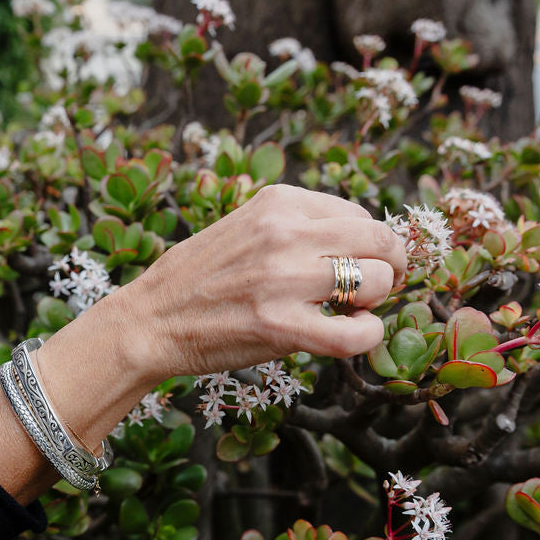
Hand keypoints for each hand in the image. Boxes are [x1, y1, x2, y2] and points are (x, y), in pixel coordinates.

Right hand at [115, 184, 406, 378]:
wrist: (148, 321)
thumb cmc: (194, 279)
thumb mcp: (243, 227)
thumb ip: (294, 226)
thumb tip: (357, 241)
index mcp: (277, 202)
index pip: (359, 214)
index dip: (371, 243)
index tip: (363, 263)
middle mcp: (285, 233)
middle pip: (379, 240)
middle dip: (391, 266)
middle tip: (380, 286)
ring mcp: (284, 279)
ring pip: (377, 281)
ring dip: (377, 300)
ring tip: (353, 312)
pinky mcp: (281, 327)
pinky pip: (358, 333)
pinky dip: (368, 337)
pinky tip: (352, 335)